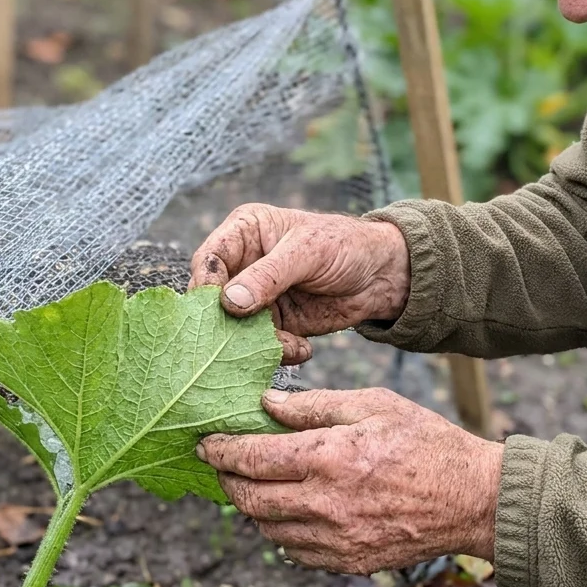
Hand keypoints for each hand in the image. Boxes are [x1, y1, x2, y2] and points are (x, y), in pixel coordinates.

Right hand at [190, 204, 410, 364]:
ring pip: (234, 329)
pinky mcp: (273, 324)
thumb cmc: (345, 245)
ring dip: (254, 344)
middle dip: (225, 323)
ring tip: (287, 345)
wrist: (380, 275)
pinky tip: (303, 349)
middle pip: (213, 300)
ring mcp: (256, 298)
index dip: (205, 284)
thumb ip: (268, 275)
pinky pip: (261, 345)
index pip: (208, 258)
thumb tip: (228, 301)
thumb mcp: (307, 252)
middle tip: (237, 342)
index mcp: (244, 233)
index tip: (216, 307)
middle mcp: (243, 265)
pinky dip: (278, 353)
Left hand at [197, 387, 503, 574]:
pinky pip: (294, 552)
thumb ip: (313, 405)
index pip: (251, 459)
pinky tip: (290, 512)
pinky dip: (282, 533)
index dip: (220, 451)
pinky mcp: (347, 561)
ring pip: (267, 528)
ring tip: (255, 485)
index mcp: (327, 457)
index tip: (206, 443)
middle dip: (227, 480)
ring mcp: (334, 539)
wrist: (472, 499)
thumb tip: (266, 404)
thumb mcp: (372, 405)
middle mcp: (323, 504)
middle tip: (223, 464)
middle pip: (249, 499)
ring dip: (253, 506)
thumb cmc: (426, 443)